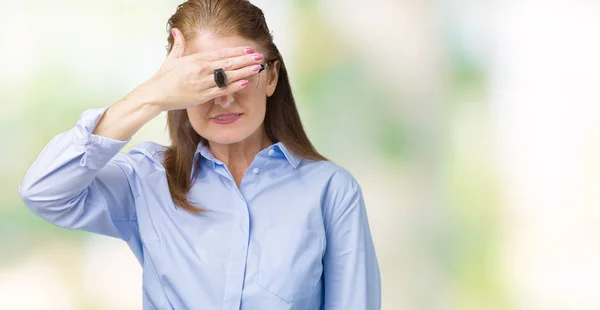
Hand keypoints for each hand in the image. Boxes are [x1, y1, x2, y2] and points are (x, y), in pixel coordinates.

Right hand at [141, 28, 264, 110]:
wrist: (156, 94)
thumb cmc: (164, 77)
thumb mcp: (172, 58)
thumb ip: (179, 44)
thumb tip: (176, 31)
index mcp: (196, 59)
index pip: (221, 54)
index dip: (236, 51)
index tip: (248, 49)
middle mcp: (202, 70)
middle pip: (228, 63)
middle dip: (245, 59)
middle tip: (259, 56)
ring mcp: (203, 83)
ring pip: (228, 76)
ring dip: (244, 71)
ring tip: (257, 68)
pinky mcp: (203, 96)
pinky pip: (222, 90)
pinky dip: (234, 86)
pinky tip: (245, 82)